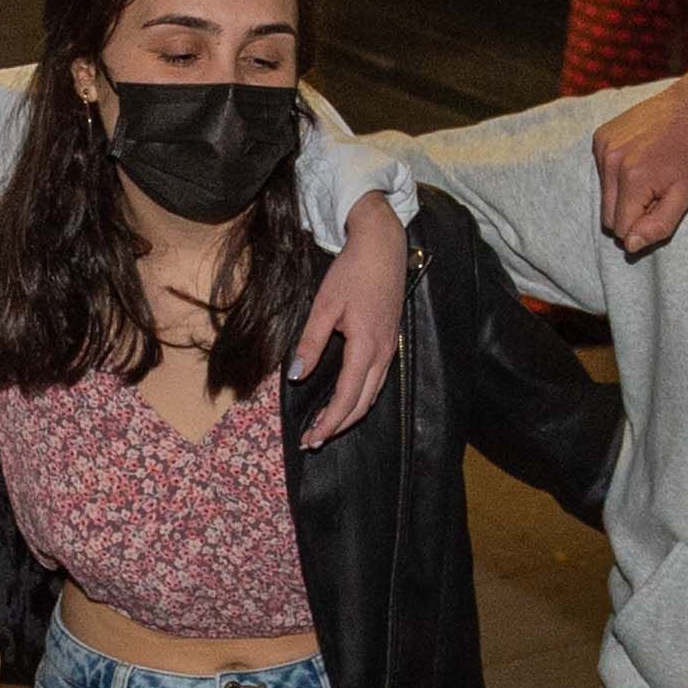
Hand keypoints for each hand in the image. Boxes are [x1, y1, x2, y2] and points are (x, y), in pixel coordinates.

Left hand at [290, 195, 404, 445]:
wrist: (383, 246)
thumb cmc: (352, 272)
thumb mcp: (325, 306)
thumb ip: (311, 343)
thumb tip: (297, 375)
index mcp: (366, 347)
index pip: (346, 397)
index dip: (328, 422)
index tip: (309, 438)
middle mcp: (383, 354)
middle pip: (362, 404)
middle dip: (338, 426)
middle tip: (312, 441)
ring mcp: (390, 349)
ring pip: (372, 395)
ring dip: (349, 415)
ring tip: (325, 427)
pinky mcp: (390, 342)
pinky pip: (377, 381)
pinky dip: (360, 398)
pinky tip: (345, 400)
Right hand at [593, 59, 687, 256]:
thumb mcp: (686, 194)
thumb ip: (658, 225)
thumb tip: (630, 246)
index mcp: (633, 179)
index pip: (621, 229)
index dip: (643, 224)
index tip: (662, 205)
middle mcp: (611, 161)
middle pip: (608, 216)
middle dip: (631, 212)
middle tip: (657, 191)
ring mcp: (602, 146)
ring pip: (604, 195)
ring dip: (623, 193)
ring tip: (649, 172)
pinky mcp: (600, 137)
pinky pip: (601, 172)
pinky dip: (617, 173)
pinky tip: (640, 157)